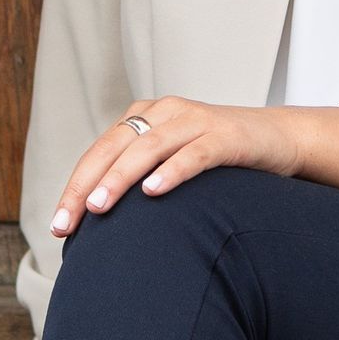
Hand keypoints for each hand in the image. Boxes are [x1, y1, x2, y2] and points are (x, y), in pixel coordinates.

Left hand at [49, 96, 338, 232]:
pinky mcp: (226, 135)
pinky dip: (172, 171)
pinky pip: (195, 153)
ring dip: (120, 177)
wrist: (280, 139)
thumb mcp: (173, 163)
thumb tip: (101, 224)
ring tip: (99, 206)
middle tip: (67, 222)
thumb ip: (140, 179)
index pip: (99, 152)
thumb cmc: (221, 161)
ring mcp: (196, 121)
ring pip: (148, 147)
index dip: (75, 186)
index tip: (58, 226)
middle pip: (114, 147)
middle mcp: (164, 113)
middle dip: (86, 185)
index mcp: (144, 118)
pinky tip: (153, 191)